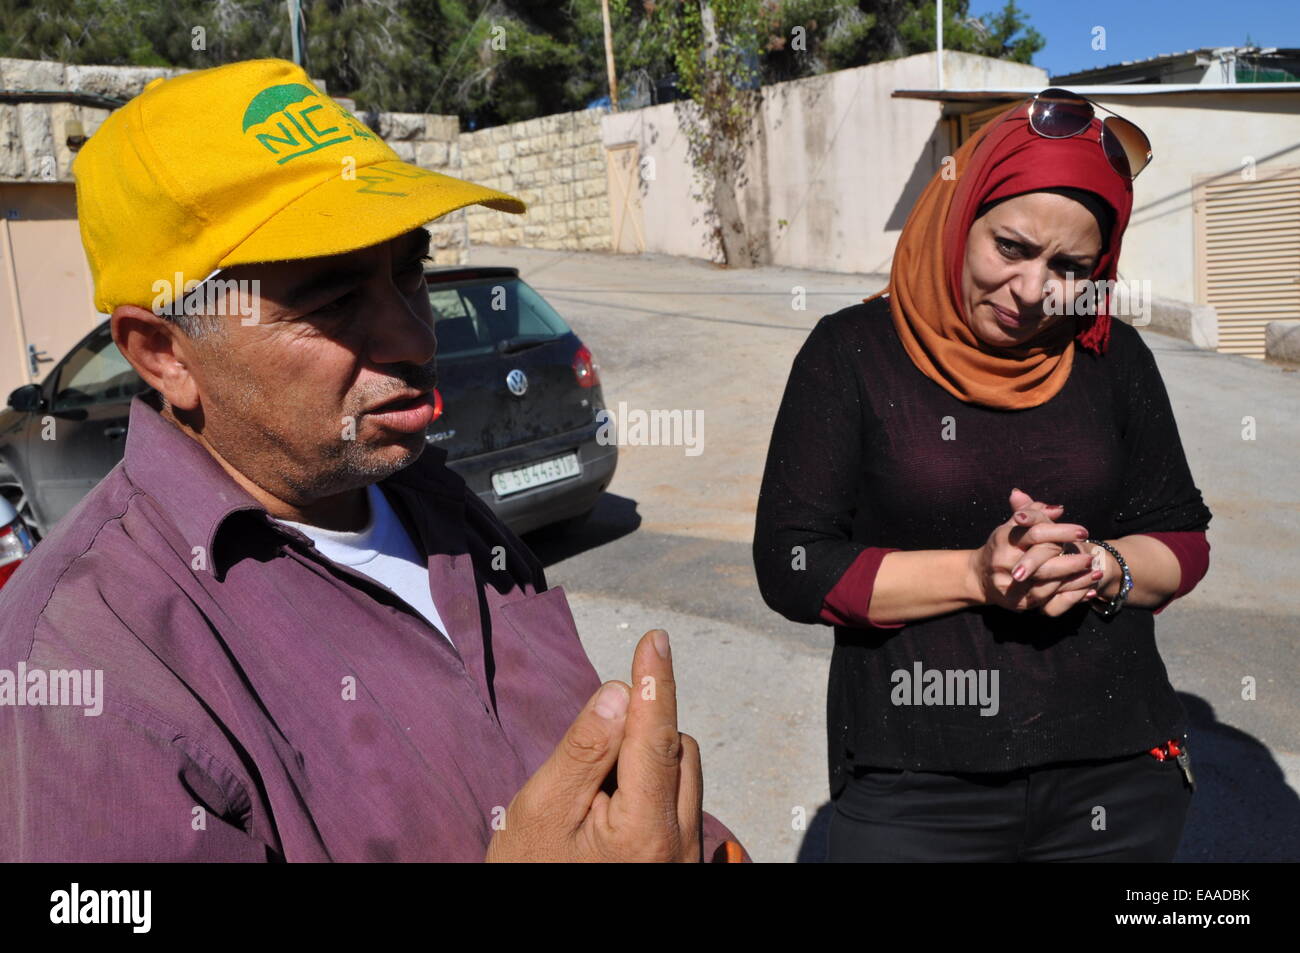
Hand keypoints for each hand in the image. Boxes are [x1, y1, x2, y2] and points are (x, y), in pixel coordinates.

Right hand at [485, 629, 702, 861]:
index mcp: (643, 831)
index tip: (655, 639)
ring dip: (645, 763)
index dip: (654, 682)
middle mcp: (678, 844)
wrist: (535, 937)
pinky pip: (676, 803)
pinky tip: (607, 817)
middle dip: (638, 734)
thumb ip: (584, 750)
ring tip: (591, 801)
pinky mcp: (680, 864)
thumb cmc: (530, 874)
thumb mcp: (542, 810)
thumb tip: (620, 693)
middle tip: (583, 768)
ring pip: (680, 774)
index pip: (657, 736)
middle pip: (675, 751)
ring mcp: (684, 858)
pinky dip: (648, 790)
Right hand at [968, 489, 1099, 615]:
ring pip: (1048, 583)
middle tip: (1091, 558)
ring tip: (1095, 573)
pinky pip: (1048, 602)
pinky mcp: (1016, 603)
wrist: (981, 577)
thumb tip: (1058, 510)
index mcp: (1003, 538)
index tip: (1083, 532)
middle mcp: (1002, 561)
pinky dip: (1070, 596)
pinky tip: (1087, 590)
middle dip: (1070, 560)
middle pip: (1041, 560)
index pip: (1035, 533)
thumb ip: (1034, 513)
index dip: (1061, 532)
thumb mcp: (1014, 526)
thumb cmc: (1004, 546)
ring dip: (1075, 579)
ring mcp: (1008, 584)